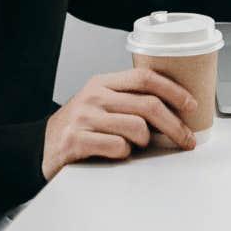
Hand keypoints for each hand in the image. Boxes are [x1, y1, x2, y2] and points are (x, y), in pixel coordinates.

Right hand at [41, 68, 197, 178]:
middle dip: (174, 125)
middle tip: (185, 139)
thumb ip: (128, 100)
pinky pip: (118, 147)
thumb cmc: (77, 127)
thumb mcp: (100, 103)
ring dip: (144, 141)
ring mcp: (84, 117)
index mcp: (103, 82)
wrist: (40, 148)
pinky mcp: (77, 140)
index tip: (190, 104)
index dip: (173, 90)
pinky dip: (124, 153)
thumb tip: (172, 109)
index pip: (145, 77)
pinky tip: (117, 153)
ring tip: (136, 145)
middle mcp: (94, 95)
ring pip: (137, 127)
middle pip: (148, 105)